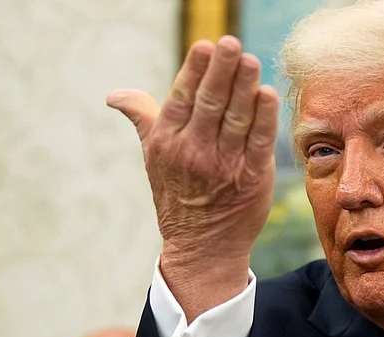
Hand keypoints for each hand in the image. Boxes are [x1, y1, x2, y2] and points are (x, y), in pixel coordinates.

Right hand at [108, 36, 279, 320]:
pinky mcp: (252, 179)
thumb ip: (142, 118)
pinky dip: (265, 119)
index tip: (205, 45)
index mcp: (168, 141)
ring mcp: (224, 165)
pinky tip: (268, 95)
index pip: (182, 98)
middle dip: (221, 71)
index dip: (194, 71)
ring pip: (237, 119)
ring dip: (245, 88)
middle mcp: (194, 151)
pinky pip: (259, 143)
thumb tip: (115, 95)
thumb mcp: (153, 156)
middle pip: (210, 103)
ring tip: (252, 61)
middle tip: (231, 43)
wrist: (202, 246)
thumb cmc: (177, 194)